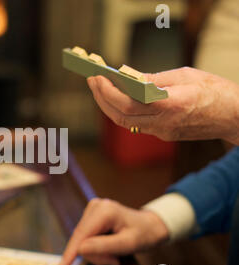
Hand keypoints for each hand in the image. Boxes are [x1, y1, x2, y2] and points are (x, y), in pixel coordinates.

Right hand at [57, 198, 168, 264]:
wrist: (150, 225)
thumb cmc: (144, 234)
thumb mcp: (128, 244)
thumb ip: (104, 246)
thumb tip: (80, 249)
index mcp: (104, 211)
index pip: (81, 235)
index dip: (71, 252)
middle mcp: (95, 206)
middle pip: (81, 238)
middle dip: (93, 255)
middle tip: (112, 262)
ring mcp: (92, 209)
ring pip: (82, 239)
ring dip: (95, 253)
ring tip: (113, 256)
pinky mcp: (91, 215)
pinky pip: (85, 236)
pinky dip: (94, 247)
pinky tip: (108, 250)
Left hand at [87, 67, 238, 144]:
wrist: (235, 117)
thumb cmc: (215, 91)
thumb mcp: (186, 75)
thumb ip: (155, 79)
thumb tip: (128, 76)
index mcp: (171, 105)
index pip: (129, 104)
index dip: (108, 93)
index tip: (97, 77)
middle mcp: (164, 123)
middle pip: (122, 117)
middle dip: (102, 98)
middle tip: (93, 80)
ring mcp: (163, 132)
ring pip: (126, 124)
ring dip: (108, 106)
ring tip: (100, 88)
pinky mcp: (164, 135)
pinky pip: (137, 125)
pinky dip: (123, 111)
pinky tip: (117, 98)